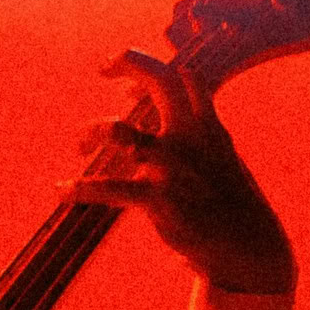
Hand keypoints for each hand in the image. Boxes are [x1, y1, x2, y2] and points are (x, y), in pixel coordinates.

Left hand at [69, 51, 294, 294]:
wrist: (249, 247)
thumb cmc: (224, 198)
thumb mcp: (217, 155)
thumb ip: (190, 129)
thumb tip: (146, 114)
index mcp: (208, 127)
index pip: (184, 79)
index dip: (152, 71)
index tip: (125, 91)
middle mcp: (192, 138)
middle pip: (164, 81)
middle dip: (133, 61)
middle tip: (104, 65)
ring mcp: (175, 167)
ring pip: (123, 131)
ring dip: (94, 130)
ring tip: (79, 146)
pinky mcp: (160, 199)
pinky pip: (112, 188)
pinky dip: (81, 188)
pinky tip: (61, 189)